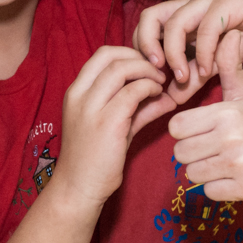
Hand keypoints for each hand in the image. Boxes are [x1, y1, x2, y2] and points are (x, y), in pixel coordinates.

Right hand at [55, 47, 164, 207]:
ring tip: (161, 83)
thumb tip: (167, 96)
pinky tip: (160, 97)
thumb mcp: (115, 126)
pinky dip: (150, 88)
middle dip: (141, 58)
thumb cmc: (94, 159)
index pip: (103, 54)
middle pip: (112, 55)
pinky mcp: (107, 122)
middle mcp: (79, 95)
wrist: (78, 189)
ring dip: (148, 71)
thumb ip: (138, 108)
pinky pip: (133, 92)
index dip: (130, 54)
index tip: (147, 66)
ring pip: (122, 69)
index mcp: (76, 91)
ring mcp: (90, 108)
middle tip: (159, 71)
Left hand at [133, 0, 242, 102]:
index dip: (141, 50)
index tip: (151, 77)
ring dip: (174, 53)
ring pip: (175, 23)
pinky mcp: (227, 4)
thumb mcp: (214, 62)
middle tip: (157, 73)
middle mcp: (188, 6)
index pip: (145, 27)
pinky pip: (207, 27)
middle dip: (147, 47)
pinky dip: (203, 52)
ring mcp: (206, 3)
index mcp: (180, 16)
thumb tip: (170, 98)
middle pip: (150, 18)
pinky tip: (207, 71)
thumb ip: (192, 77)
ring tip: (181, 77)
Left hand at [168, 31, 242, 204]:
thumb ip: (229, 67)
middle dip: (192, 155)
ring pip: (191, 174)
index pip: (176, 127)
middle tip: (213, 151)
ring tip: (223, 163)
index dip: (185, 132)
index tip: (202, 132)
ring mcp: (240, 163)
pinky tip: (233, 178)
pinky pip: (209, 192)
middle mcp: (233, 137)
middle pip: (180, 153)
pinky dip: (217, 188)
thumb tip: (230, 32)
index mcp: (227, 113)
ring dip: (203, 172)